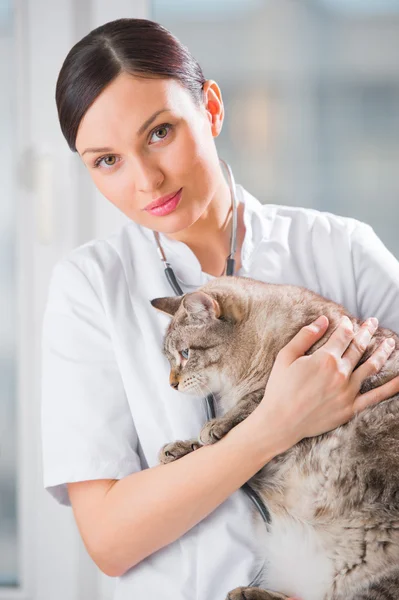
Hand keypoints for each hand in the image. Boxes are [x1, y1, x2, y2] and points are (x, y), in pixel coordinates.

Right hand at [258, 315, 398, 449]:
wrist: (280, 422)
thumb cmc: (279, 388)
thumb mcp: (286, 356)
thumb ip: (305, 336)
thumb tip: (323, 320)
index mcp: (324, 358)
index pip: (343, 335)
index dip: (347, 325)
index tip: (348, 320)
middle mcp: (340, 373)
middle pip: (359, 347)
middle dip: (367, 332)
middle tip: (373, 322)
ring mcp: (348, 391)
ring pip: (372, 366)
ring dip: (383, 352)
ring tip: (390, 342)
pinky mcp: (351, 408)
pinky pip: (376, 396)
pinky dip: (391, 387)